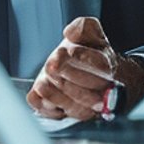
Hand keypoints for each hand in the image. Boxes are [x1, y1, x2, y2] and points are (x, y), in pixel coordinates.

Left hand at [27, 17, 143, 121]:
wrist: (92, 77)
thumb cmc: (88, 54)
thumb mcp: (91, 34)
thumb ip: (84, 27)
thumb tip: (70, 32)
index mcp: (107, 67)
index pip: (101, 66)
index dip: (85, 58)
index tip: (69, 50)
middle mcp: (99, 90)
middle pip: (89, 88)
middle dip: (69, 75)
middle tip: (53, 64)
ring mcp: (83, 106)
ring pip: (74, 107)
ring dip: (57, 95)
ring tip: (42, 82)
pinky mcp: (66, 115)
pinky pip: (57, 116)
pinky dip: (45, 107)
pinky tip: (37, 95)